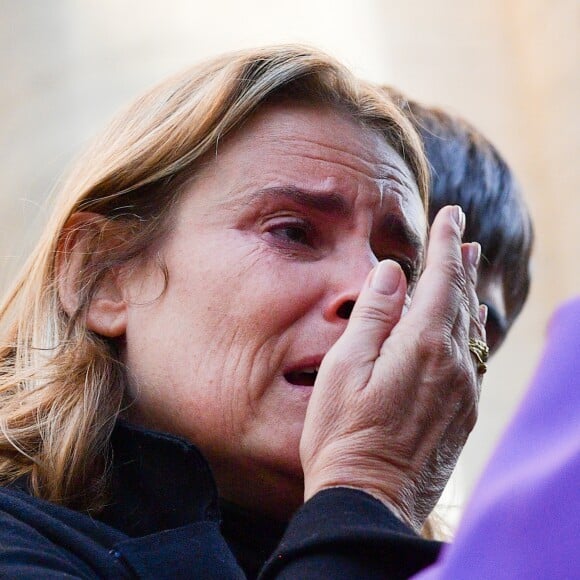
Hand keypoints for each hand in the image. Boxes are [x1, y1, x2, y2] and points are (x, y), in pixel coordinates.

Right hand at [300, 205, 485, 530]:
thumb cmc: (343, 434)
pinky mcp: (462, 412)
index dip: (444, 243)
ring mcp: (462, 390)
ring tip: (469, 266)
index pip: (440, 279)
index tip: (449, 214)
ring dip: (469, 292)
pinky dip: (471, 329)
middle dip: (459, 262)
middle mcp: (451, 364)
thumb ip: (373, 316)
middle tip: (462, 234)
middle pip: (460, 299)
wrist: (368, 499)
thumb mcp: (345, 368)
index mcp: (420, 346)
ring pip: (471, 326)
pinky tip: (470, 322)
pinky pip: (474, 356)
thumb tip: (394, 273)